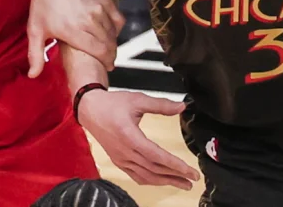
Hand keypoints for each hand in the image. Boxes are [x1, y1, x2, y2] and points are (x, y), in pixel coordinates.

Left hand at [28, 0, 124, 77]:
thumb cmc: (44, 0)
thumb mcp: (35, 29)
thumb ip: (35, 55)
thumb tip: (34, 75)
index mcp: (74, 31)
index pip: (100, 52)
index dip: (105, 62)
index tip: (106, 67)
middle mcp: (90, 21)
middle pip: (109, 45)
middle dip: (110, 56)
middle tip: (108, 61)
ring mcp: (99, 9)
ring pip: (114, 33)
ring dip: (113, 43)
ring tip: (108, 49)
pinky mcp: (105, 0)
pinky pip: (118, 19)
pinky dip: (117, 28)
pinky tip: (111, 32)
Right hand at [79, 89, 200, 189]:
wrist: (90, 109)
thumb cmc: (112, 104)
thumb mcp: (138, 99)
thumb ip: (161, 105)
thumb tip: (181, 107)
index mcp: (130, 136)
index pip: (157, 156)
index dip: (176, 165)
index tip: (190, 171)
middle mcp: (125, 151)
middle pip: (154, 170)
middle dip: (176, 176)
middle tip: (192, 179)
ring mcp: (121, 159)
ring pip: (146, 176)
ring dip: (166, 181)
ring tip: (182, 183)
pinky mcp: (118, 161)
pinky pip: (136, 176)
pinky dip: (150, 180)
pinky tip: (161, 180)